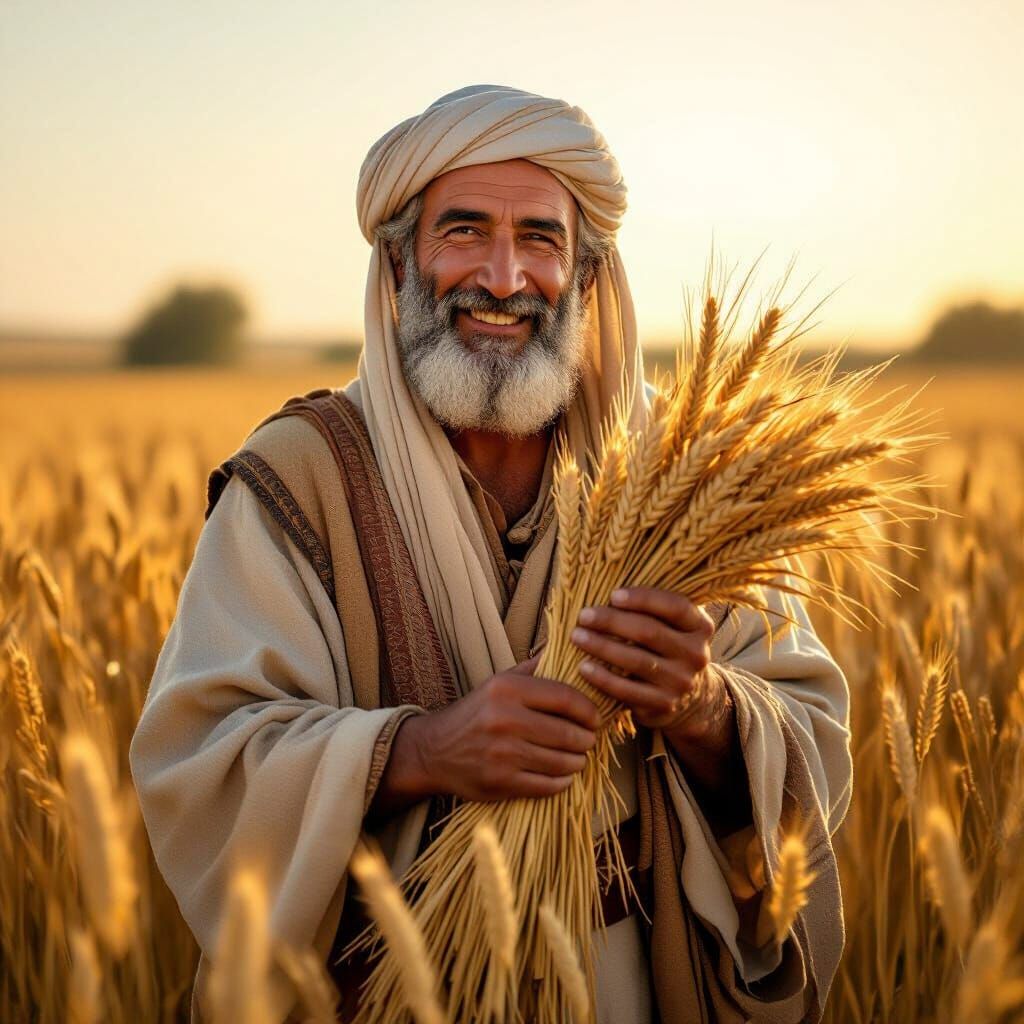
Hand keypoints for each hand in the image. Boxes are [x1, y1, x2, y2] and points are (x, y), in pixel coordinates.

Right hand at [379, 654, 599, 808]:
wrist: (434, 750)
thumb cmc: (475, 713)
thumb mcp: (498, 682)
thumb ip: (533, 669)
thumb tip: (568, 650)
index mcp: (506, 689)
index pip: (566, 698)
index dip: (589, 710)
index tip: (595, 718)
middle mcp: (504, 719)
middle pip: (569, 733)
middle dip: (587, 739)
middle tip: (589, 740)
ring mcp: (502, 754)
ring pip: (563, 762)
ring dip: (578, 761)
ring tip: (578, 757)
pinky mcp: (501, 782)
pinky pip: (548, 785)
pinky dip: (562, 781)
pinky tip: (561, 774)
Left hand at [570, 586, 716, 731]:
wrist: (688, 697)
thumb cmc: (666, 647)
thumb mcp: (672, 626)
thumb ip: (651, 608)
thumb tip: (604, 583)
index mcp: (700, 626)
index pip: (675, 606)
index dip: (643, 599)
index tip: (612, 594)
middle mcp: (696, 654)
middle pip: (649, 632)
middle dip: (611, 621)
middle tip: (583, 616)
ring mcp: (682, 682)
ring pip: (636, 661)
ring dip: (602, 647)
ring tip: (577, 637)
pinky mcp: (665, 705)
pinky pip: (628, 690)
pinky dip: (603, 678)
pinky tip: (583, 667)